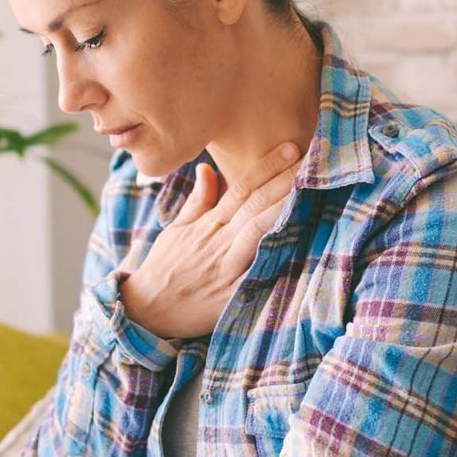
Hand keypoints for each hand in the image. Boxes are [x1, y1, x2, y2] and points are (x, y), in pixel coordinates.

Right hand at [121, 140, 301, 340]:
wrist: (147, 309)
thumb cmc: (165, 267)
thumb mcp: (177, 229)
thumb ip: (198, 200)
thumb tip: (207, 167)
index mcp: (207, 224)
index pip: (240, 189)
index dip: (265, 167)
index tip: (289, 148)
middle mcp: (218, 241)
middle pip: (254, 205)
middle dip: (282, 181)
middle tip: (310, 159)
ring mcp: (225, 267)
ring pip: (256, 232)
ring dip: (281, 209)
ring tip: (306, 189)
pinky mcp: (229, 294)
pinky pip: (255, 273)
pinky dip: (272, 257)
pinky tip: (295, 242)